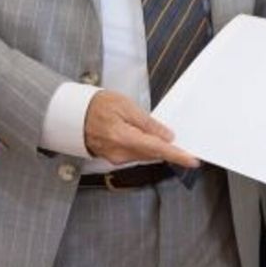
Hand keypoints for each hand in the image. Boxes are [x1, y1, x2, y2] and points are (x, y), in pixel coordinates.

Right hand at [82, 90, 198, 168]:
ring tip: (160, 135)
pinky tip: (146, 138)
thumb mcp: (125, 105)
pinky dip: (145, 148)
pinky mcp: (114, 158)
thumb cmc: (96, 105)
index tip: (192, 160)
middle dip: (169, 150)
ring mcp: (116, 157)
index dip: (177, 155)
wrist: (73, 114)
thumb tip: (166, 136)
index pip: (157, 149)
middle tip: (183, 144)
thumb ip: (147, 123)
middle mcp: (120, 153)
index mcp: (123, 137)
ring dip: (156, 148)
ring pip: (145, 155)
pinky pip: (136, 154)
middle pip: (152, 154)